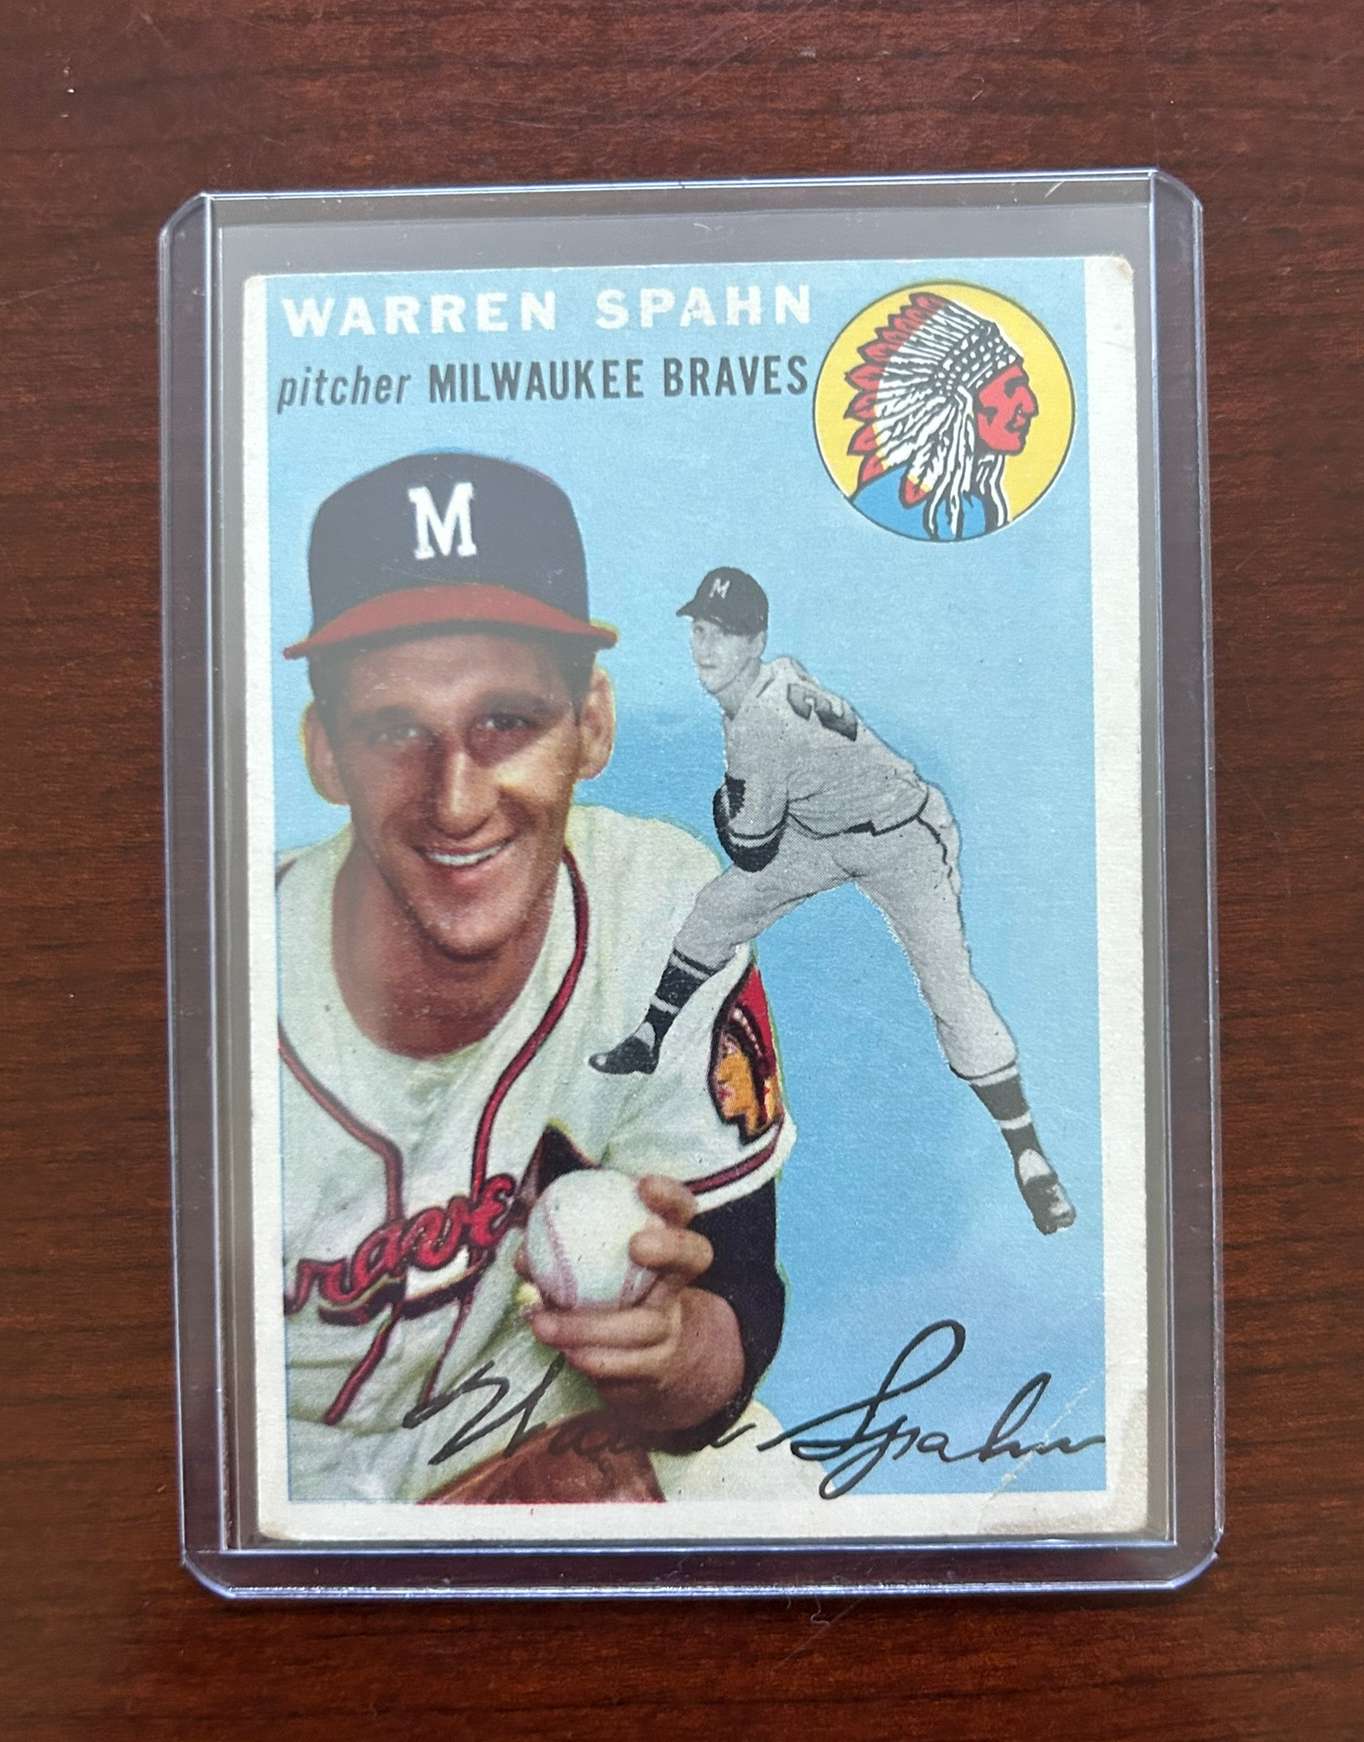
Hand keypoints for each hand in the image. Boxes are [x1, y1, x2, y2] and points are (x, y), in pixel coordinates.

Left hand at [519, 1175, 744, 1436]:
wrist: (653, 1359)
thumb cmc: (609, 1297)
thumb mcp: (595, 1270)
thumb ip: (563, 1253)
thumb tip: (524, 1253)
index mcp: (665, 1247)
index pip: (682, 1211)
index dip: (670, 1196)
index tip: (644, 1185)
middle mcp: (676, 1284)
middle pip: (694, 1257)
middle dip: (670, 1247)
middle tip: (636, 1245)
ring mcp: (672, 1329)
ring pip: (643, 1327)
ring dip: (589, 1326)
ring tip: (543, 1323)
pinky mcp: (657, 1370)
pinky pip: (625, 1367)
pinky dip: (590, 1359)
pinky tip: (561, 1352)